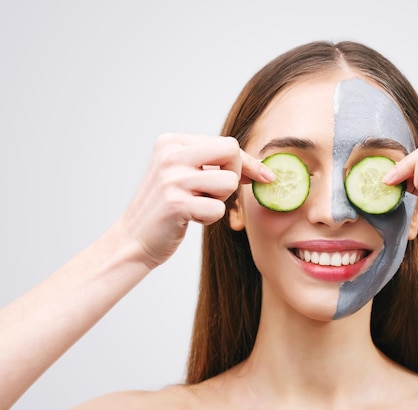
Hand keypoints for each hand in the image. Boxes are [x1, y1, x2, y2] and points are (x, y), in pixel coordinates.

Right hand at [118, 134, 272, 268]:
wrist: (133, 239)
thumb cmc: (168, 208)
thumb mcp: (186, 175)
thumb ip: (216, 164)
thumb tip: (261, 169)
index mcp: (172, 142)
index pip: (226, 142)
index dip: (248, 162)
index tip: (264, 177)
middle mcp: (170, 155)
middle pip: (231, 151)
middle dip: (236, 174)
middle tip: (217, 192)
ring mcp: (172, 178)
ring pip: (229, 182)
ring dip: (220, 200)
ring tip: (197, 205)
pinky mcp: (175, 204)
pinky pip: (218, 209)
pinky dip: (209, 218)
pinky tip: (190, 218)